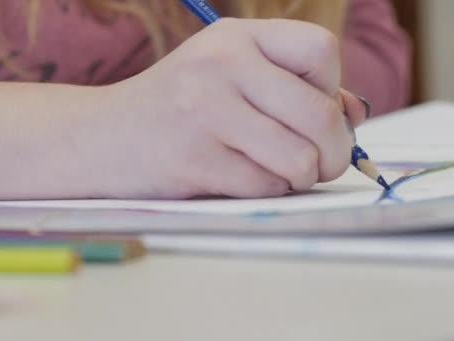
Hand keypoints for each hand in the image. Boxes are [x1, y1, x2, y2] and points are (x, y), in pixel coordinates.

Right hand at [92, 18, 363, 198]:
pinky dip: (265, 191)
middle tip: (321, 162)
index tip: (313, 110)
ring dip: (300, 176)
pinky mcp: (193, 160)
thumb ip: (294, 89)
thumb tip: (355, 114)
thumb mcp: (229, 77)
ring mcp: (205, 111)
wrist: (98, 138)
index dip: (331, 88)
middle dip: (335, 151)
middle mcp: (222, 64)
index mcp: (236, 37)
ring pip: (301, 159)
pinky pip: (266, 187)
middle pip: (322, 114)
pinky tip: (241, 179)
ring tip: (275, 170)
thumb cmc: (176, 109)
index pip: (322, 50)